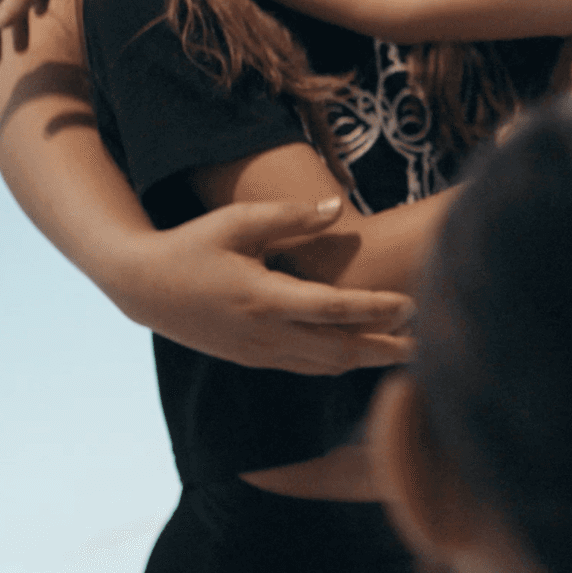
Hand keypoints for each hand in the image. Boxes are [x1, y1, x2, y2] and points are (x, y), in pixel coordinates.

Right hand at [105, 197, 417, 373]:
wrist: (144, 288)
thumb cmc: (193, 245)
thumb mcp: (237, 222)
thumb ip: (290, 217)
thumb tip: (338, 206)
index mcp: (263, 298)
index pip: (332, 309)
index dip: (375, 310)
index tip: (411, 304)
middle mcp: (264, 334)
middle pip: (338, 350)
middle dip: (384, 349)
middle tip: (428, 342)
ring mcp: (258, 353)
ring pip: (324, 365)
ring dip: (365, 359)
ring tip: (406, 351)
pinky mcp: (253, 359)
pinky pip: (305, 367)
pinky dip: (338, 362)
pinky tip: (361, 353)